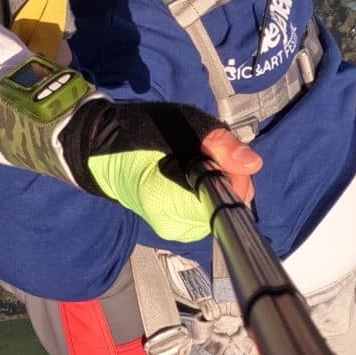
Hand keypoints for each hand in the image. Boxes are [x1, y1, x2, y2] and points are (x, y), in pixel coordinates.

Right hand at [0, 61, 247, 238]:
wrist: (100, 151)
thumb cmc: (139, 132)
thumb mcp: (182, 124)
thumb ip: (219, 144)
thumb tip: (254, 164)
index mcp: (172, 205)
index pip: (231, 200)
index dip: (235, 173)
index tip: (219, 154)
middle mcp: (176, 227)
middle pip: (228, 204)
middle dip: (226, 175)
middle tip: (201, 152)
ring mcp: (176, 230)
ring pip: (220, 206)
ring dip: (217, 182)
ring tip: (192, 161)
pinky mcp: (177, 227)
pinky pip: (207, 208)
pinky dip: (206, 189)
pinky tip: (190, 174)